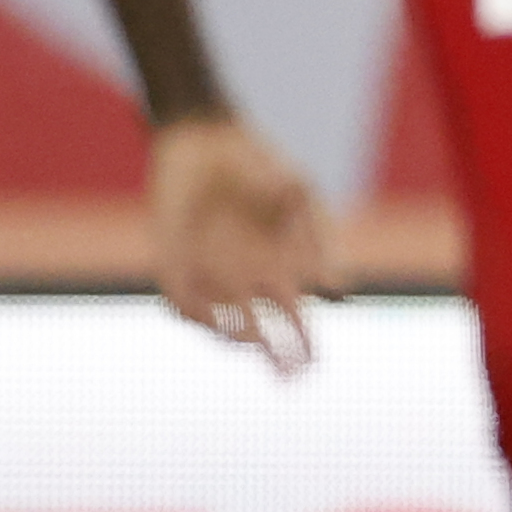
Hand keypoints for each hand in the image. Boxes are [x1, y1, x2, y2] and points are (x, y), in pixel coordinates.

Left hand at [149, 114, 335, 374]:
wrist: (204, 136)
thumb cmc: (258, 162)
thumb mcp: (296, 189)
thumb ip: (314, 231)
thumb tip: (337, 289)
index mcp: (281, 266)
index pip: (295, 319)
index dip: (304, 344)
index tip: (313, 359)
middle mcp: (245, 277)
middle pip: (262, 332)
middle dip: (277, 358)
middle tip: (288, 376)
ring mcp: (208, 271)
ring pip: (220, 322)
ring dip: (233, 336)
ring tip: (249, 339)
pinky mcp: (173, 259)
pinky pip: (179, 297)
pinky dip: (192, 311)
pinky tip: (205, 316)